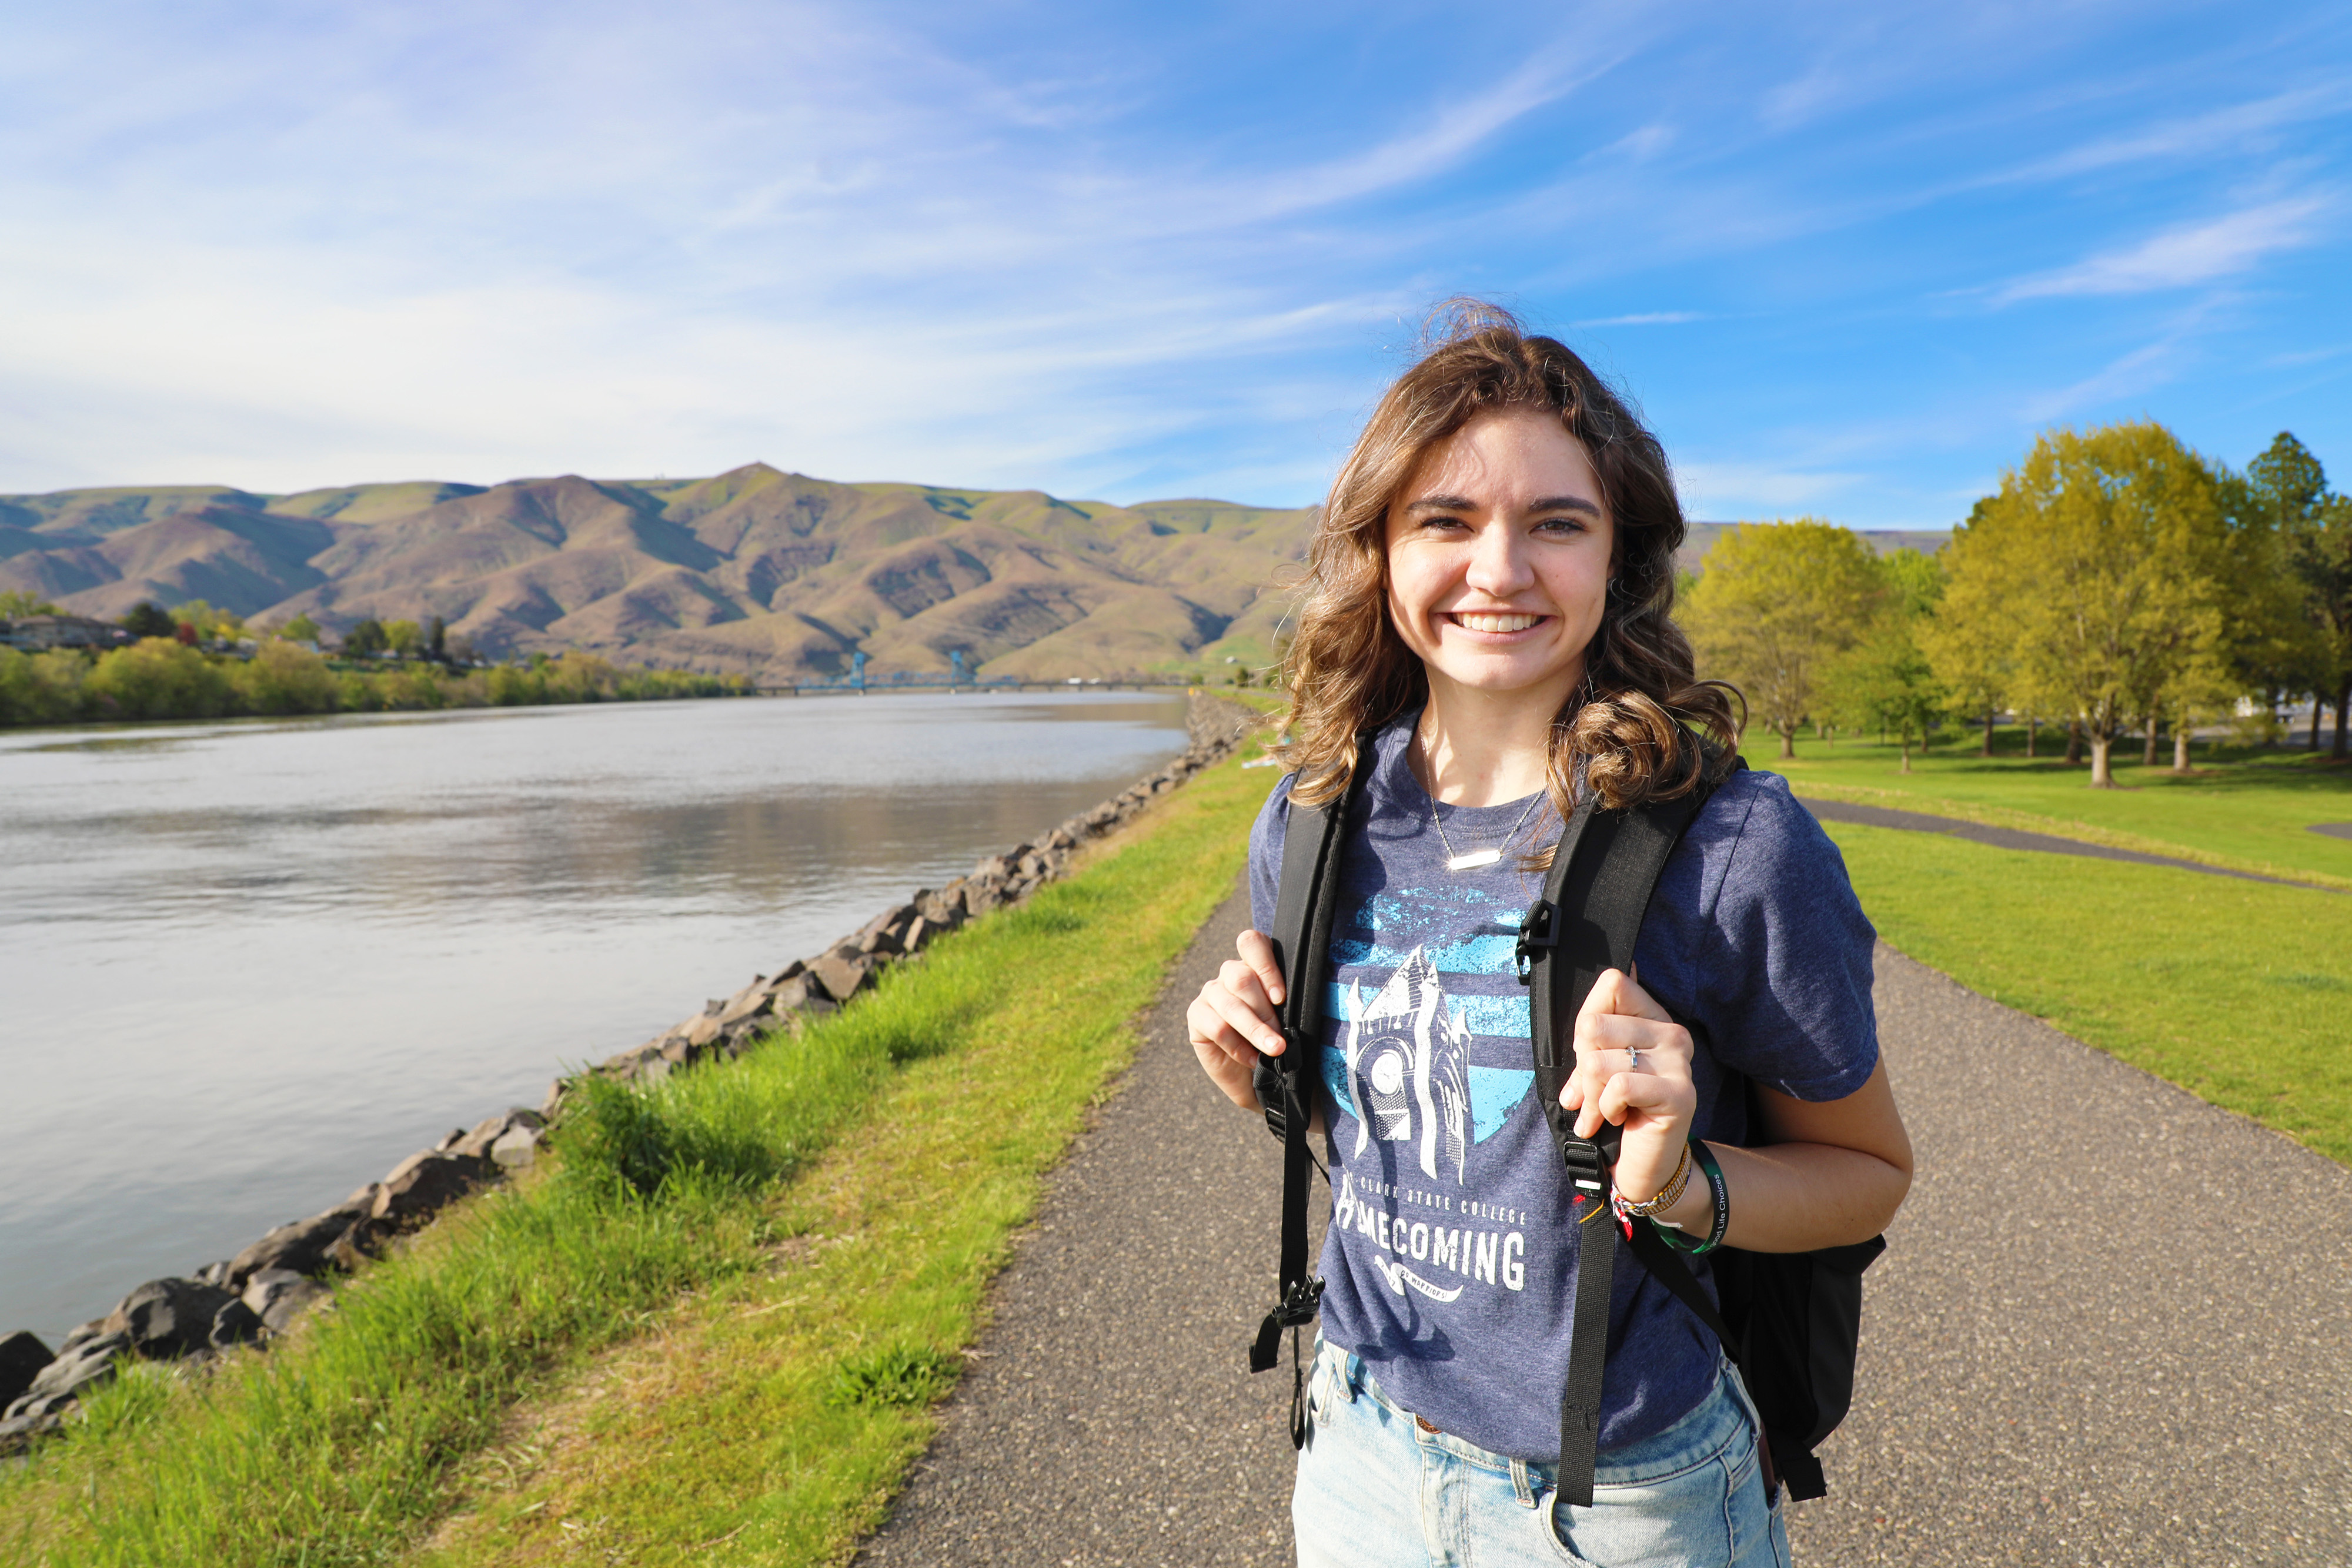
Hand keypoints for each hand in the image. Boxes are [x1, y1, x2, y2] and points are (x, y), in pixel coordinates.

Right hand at [1188, 928, 1287, 1112]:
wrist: (1259, 1077)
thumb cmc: (1276, 1041)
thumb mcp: (1286, 1019)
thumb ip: (1282, 1003)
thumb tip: (1287, 1002)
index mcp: (1254, 965)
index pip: (1252, 944)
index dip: (1266, 967)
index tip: (1281, 998)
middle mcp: (1230, 973)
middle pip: (1241, 978)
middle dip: (1265, 1011)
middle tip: (1281, 1038)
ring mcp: (1211, 993)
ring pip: (1230, 1004)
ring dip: (1255, 1030)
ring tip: (1275, 1050)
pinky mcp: (1196, 1015)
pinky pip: (1216, 1027)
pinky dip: (1238, 1046)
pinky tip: (1252, 1059)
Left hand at [1559, 966, 1696, 1204]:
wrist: (1645, 1167)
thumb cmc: (1619, 1112)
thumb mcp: (1597, 1069)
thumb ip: (1591, 1040)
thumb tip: (1584, 1019)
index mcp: (1654, 1019)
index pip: (1614, 983)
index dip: (1588, 1020)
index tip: (1591, 1053)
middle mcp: (1673, 1035)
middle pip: (1593, 1025)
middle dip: (1581, 1067)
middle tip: (1591, 1093)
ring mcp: (1679, 1063)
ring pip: (1598, 1060)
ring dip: (1590, 1096)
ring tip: (1603, 1111)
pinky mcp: (1679, 1095)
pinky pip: (1617, 1086)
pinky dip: (1606, 1109)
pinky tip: (1619, 1118)